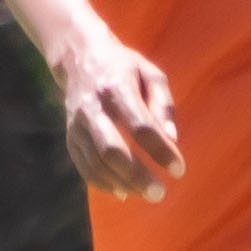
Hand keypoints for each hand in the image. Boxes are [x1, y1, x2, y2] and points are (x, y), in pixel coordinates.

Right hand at [55, 31, 185, 198]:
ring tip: (146, 194)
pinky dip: (103, 183)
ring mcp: (77, 123)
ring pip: (95, 162)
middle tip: (160, 194)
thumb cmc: (124, 67)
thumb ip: (163, 104)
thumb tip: (172, 139)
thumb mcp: (150, 74)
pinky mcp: (70, 135)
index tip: (179, 170)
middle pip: (111, 150)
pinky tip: (123, 192)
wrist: (79, 57)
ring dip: (122, 183)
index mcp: (117, 87)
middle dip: (136, 176)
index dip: (160, 151)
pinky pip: (84, 166)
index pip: (140, 125)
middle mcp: (92, 107)